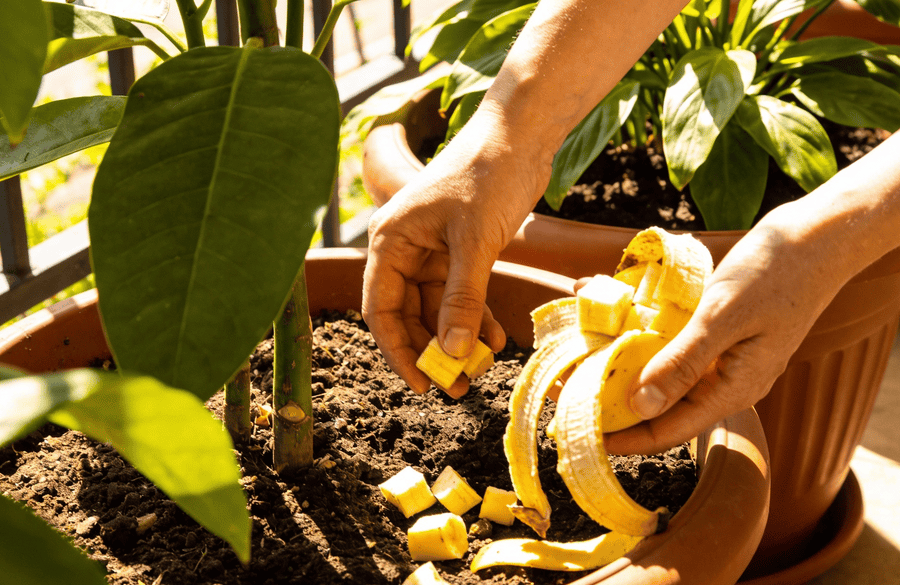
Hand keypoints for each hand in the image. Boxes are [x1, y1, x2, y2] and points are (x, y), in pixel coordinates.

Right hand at [362, 128, 549, 394]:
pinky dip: (475, 316)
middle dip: (431, 351)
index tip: (421, 384)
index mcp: (390, 240)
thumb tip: (452, 353)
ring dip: (457, 338)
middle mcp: (404, 248)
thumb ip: (462, 299)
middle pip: (406, 314)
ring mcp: (432, 249)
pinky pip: (460, 293)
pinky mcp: (460, 248)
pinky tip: (495, 338)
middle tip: (456, 387)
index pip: (380, 309)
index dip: (397, 350)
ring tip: (480, 370)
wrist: (520, 135)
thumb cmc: (487, 175)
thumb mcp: (475, 242)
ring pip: (437, 308)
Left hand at [603, 205, 855, 454]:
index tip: (581, 433)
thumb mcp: (722, 315)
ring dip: (621, 353)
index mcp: (732, 390)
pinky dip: (642, 323)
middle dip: (613, 394)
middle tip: (567, 382)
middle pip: (661, 402)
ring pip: (662, 366)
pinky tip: (611, 296)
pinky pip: (672, 336)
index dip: (624, 437)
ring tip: (580, 338)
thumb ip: (682, 361)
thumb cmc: (778, 273)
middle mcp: (726, 380)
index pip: (668, 431)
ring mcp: (723, 355)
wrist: (819, 235)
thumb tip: (639, 405)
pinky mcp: (719, 329)